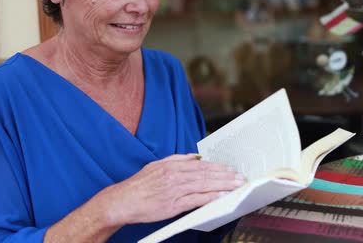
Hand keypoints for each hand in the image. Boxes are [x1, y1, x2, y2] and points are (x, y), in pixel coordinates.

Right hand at [101, 154, 244, 224]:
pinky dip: (210, 198)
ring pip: (204, 185)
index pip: (201, 165)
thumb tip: (193, 157)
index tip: (229, 169)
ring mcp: (175, 190)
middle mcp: (175, 175)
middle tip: (239, 177)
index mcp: (172, 165)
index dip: (218, 167)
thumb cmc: (139, 185)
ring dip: (223, 185)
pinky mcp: (174, 204)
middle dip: (225, 176)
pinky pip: (196, 200)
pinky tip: (221, 197)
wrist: (123, 201)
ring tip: (236, 186)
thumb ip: (176, 159)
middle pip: (206, 174)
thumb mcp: (156, 165)